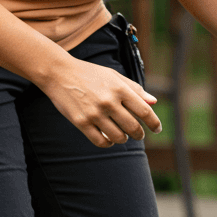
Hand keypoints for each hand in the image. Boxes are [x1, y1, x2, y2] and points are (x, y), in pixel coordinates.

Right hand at [39, 58, 160, 147]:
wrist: (59, 73)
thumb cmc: (90, 74)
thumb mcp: (114, 76)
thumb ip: (134, 89)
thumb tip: (153, 102)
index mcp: (119, 88)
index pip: (144, 111)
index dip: (154, 122)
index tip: (157, 129)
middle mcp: (108, 101)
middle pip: (133, 127)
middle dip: (139, 134)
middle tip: (139, 135)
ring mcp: (94, 113)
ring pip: (118, 137)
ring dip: (123, 139)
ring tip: (122, 135)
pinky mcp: (81, 122)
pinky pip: (100, 141)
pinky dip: (108, 143)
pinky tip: (109, 139)